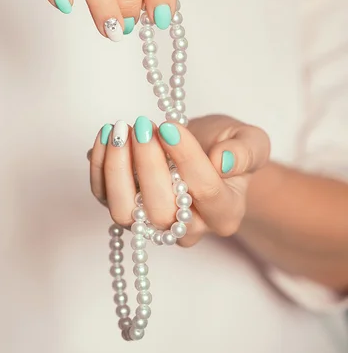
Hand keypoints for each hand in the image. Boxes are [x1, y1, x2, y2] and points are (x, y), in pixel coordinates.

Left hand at [89, 115, 270, 246]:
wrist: (205, 153)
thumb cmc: (227, 147)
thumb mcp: (251, 141)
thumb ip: (245, 152)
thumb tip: (221, 161)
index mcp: (225, 213)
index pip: (205, 192)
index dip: (186, 158)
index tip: (169, 126)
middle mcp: (188, 228)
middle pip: (161, 211)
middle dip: (148, 164)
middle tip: (144, 124)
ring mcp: (152, 223)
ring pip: (125, 213)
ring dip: (117, 169)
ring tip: (121, 129)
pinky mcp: (126, 208)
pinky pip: (104, 196)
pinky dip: (100, 165)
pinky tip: (107, 134)